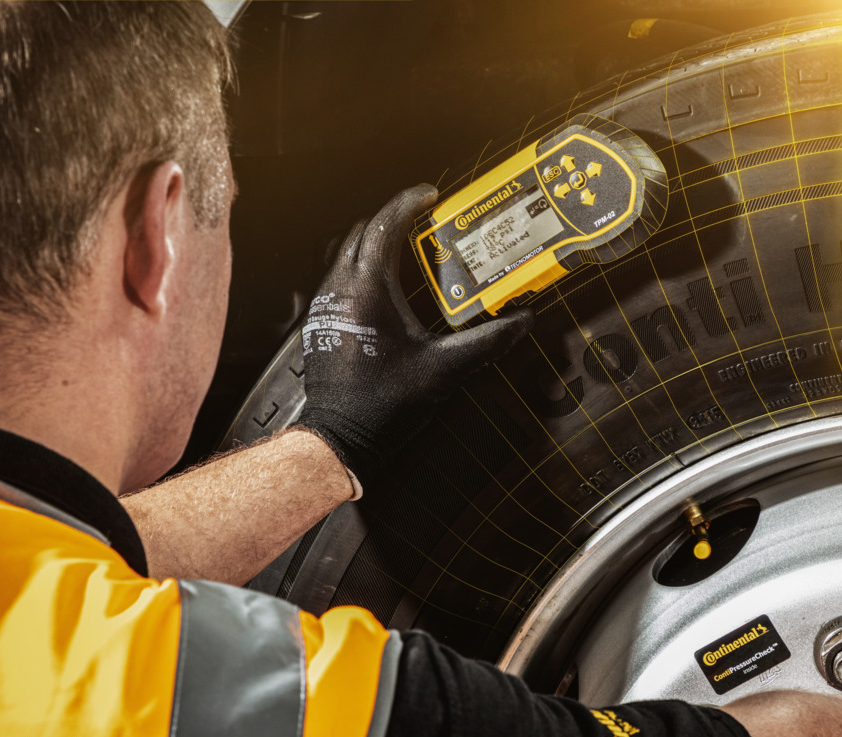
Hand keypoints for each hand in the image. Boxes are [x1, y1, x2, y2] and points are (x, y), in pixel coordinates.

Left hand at [296, 184, 534, 487]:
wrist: (341, 437)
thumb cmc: (385, 405)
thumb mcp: (444, 370)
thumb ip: (487, 342)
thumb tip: (523, 322)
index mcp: (368, 290)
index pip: (385, 226)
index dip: (408, 203)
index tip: (431, 195)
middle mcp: (339, 290)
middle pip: (361, 232)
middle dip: (392, 219)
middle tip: (423, 220)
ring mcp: (324, 305)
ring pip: (345, 254)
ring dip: (373, 243)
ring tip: (406, 249)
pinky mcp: (318, 322)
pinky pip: (336, 278)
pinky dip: (359, 269)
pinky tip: (384, 287)